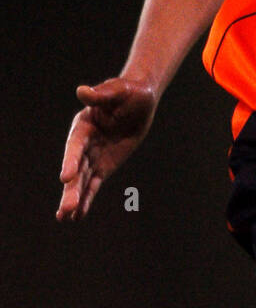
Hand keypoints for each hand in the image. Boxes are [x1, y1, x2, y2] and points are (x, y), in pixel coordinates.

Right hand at [56, 77, 157, 220]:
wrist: (140, 99)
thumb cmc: (128, 92)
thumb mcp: (118, 90)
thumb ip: (100, 95)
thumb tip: (82, 91)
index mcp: (84, 124)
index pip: (75, 145)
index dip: (70, 160)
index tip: (65, 177)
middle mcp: (84, 143)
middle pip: (76, 168)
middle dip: (71, 189)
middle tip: (66, 209)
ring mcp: (93, 156)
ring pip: (82, 180)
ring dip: (75, 198)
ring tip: (63, 218)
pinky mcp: (103, 166)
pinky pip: (93, 184)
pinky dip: (87, 199)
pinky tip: (77, 216)